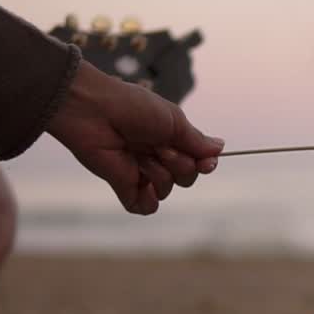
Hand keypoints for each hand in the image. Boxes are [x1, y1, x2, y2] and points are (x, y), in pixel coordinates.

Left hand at [47, 62, 222, 214]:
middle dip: (179, 165)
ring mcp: (140, 172)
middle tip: (160, 148)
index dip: (203, 164)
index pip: (197, 161)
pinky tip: (143, 188)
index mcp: (170, 139)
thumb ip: (196, 140)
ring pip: (167, 190)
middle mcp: (157, 156)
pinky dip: (147, 202)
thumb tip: (220, 148)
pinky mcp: (122, 184)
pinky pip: (144, 206)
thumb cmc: (132, 107)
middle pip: (186, 178)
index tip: (205, 163)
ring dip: (159, 174)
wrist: (93, 110)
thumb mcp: (173, 120)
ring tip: (140, 156)